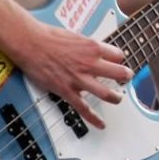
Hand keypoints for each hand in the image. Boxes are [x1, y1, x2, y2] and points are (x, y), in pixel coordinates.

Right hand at [9, 20, 133, 128]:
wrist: (31, 43)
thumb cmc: (49, 37)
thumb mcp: (76, 36)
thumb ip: (87, 46)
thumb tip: (92, 50)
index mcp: (93, 47)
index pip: (117, 55)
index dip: (119, 59)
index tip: (118, 61)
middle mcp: (90, 63)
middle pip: (118, 73)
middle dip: (126, 76)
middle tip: (127, 78)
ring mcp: (79, 79)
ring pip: (105, 93)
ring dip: (115, 97)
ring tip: (118, 98)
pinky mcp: (67, 90)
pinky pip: (83, 108)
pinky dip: (93, 118)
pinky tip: (100, 124)